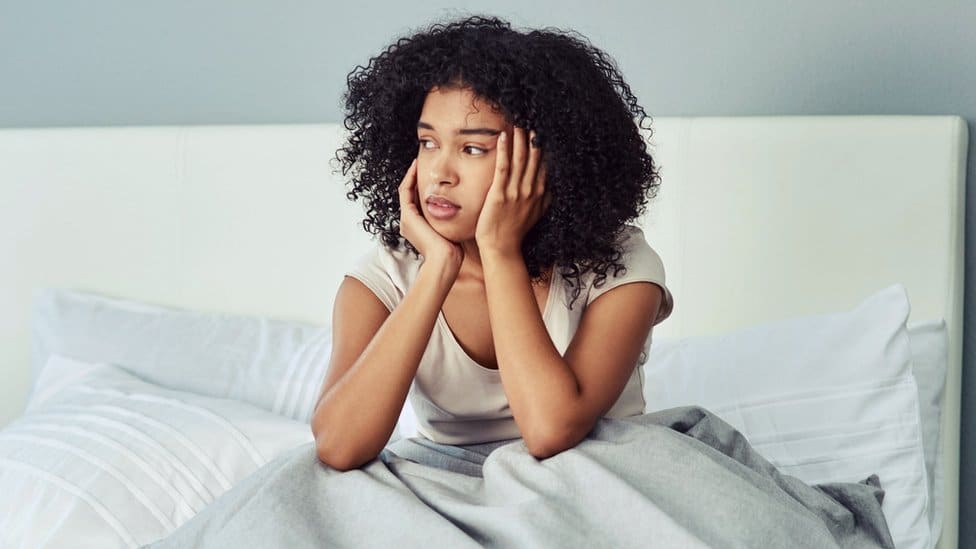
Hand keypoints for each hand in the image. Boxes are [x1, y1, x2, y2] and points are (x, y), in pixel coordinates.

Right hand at [397, 158, 463, 269]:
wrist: (445, 260)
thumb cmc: (452, 249)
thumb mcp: (451, 230)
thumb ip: (450, 219)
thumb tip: (461, 209)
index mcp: (417, 226)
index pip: (416, 200)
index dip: (421, 185)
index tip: (430, 173)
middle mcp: (408, 222)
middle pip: (409, 194)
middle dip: (414, 178)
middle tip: (421, 161)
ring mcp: (406, 219)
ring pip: (405, 190)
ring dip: (410, 175)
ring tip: (417, 161)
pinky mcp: (407, 216)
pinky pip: (405, 191)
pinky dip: (409, 178)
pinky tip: (416, 166)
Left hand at [475, 126, 551, 255]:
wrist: (502, 248)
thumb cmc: (516, 232)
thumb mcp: (536, 214)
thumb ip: (545, 199)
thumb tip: (553, 188)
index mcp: (539, 193)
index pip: (544, 163)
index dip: (543, 145)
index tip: (543, 128)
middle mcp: (530, 190)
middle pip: (534, 157)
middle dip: (533, 136)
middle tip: (532, 115)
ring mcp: (515, 192)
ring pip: (520, 159)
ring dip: (520, 138)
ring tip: (519, 120)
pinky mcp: (499, 194)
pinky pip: (503, 168)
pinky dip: (504, 151)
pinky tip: (503, 136)